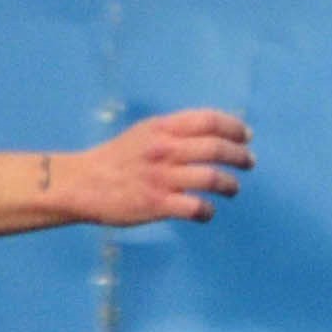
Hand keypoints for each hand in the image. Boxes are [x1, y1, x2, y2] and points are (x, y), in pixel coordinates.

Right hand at [47, 107, 251, 228]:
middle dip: (239, 155)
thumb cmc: (118, 158)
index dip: (234, 127)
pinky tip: (206, 212)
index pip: (208, 120)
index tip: (246, 136)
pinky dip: (208, 211)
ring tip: (233, 188)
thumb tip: (215, 130)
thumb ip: (176, 130)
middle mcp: (163, 149)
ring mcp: (161, 177)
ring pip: (212, 178)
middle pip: (216, 148)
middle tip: (248, 162)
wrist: (82, 184)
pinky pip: (196, 208)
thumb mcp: (145, 132)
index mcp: (161, 128)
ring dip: (230, 184)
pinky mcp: (156, 204)